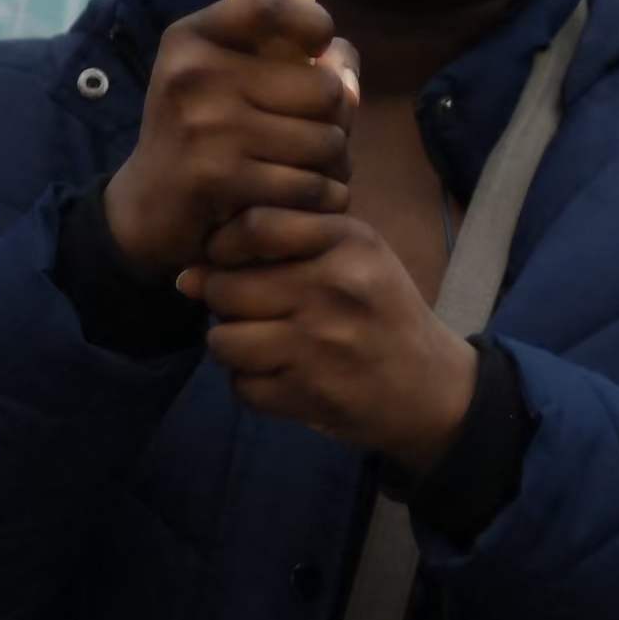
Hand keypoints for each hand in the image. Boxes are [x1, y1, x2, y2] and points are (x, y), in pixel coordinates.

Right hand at [101, 0, 351, 285]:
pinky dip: (322, 198)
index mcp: (192, 38)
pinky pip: (312, 185)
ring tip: (308, 170)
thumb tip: (349, 74)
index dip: (313, 22)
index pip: (270, 5)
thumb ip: (294, 61)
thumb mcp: (228, 79)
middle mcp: (194, 73)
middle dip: (338, 121)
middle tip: (317, 139)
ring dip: (334, 166)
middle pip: (326, 88)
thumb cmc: (204, 134)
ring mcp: (205, 125)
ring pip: (328, 142)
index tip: (317, 50)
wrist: (147, 206)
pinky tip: (302, 199)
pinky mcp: (219, 177)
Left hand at [185, 204, 475, 469]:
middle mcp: (336, 288)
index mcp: (350, 242)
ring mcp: (322, 345)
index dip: (223, 245)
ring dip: (233, 345)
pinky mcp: (311, 393)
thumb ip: (277, 251)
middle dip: (225, 301)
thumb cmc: (381, 311)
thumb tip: (186, 276)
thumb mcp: (352, 258)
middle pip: (226, 286)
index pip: (253, 226)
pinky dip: (252, 384)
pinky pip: (241, 386)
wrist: (432, 388)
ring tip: (264, 343)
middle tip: (253, 310)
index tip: (230, 260)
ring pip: (223, 340)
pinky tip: (283, 376)